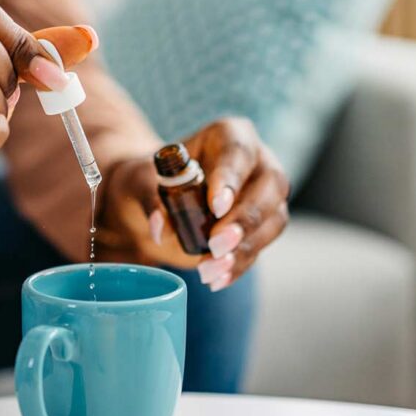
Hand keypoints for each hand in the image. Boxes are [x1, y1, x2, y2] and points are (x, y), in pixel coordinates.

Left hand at [101, 117, 289, 290]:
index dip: (230, 179)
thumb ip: (151, 199)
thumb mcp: (142, 182)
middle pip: (270, 186)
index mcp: (230, 136)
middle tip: (216, 246)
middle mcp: (258, 161)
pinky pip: (260, 246)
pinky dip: (239, 265)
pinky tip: (217, 279)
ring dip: (244, 249)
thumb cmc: (151, 180)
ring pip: (273, 220)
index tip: (216, 207)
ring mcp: (266, 195)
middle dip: (245, 220)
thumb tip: (160, 228)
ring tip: (210, 270)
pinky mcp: (263, 225)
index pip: (238, 152)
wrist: (157, 201)